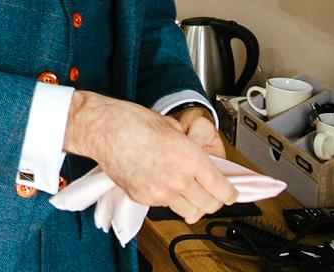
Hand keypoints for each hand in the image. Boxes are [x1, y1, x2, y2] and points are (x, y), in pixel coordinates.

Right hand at [63, 91, 236, 223]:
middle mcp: (179, 179)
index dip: (230, 193)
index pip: (223, 190)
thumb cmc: (133, 122)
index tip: (229, 193)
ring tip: (185, 191)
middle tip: (209, 193)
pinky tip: (160, 184)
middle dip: (213, 201)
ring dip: (191, 204)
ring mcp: (160, 192)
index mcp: (191, 159)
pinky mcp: (143, 198)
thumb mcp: (172, 128)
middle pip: (210, 206)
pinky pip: (163, 206)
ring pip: (189, 212)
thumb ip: (190, 149)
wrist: (103, 129)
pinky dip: (166, 200)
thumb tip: (199, 162)